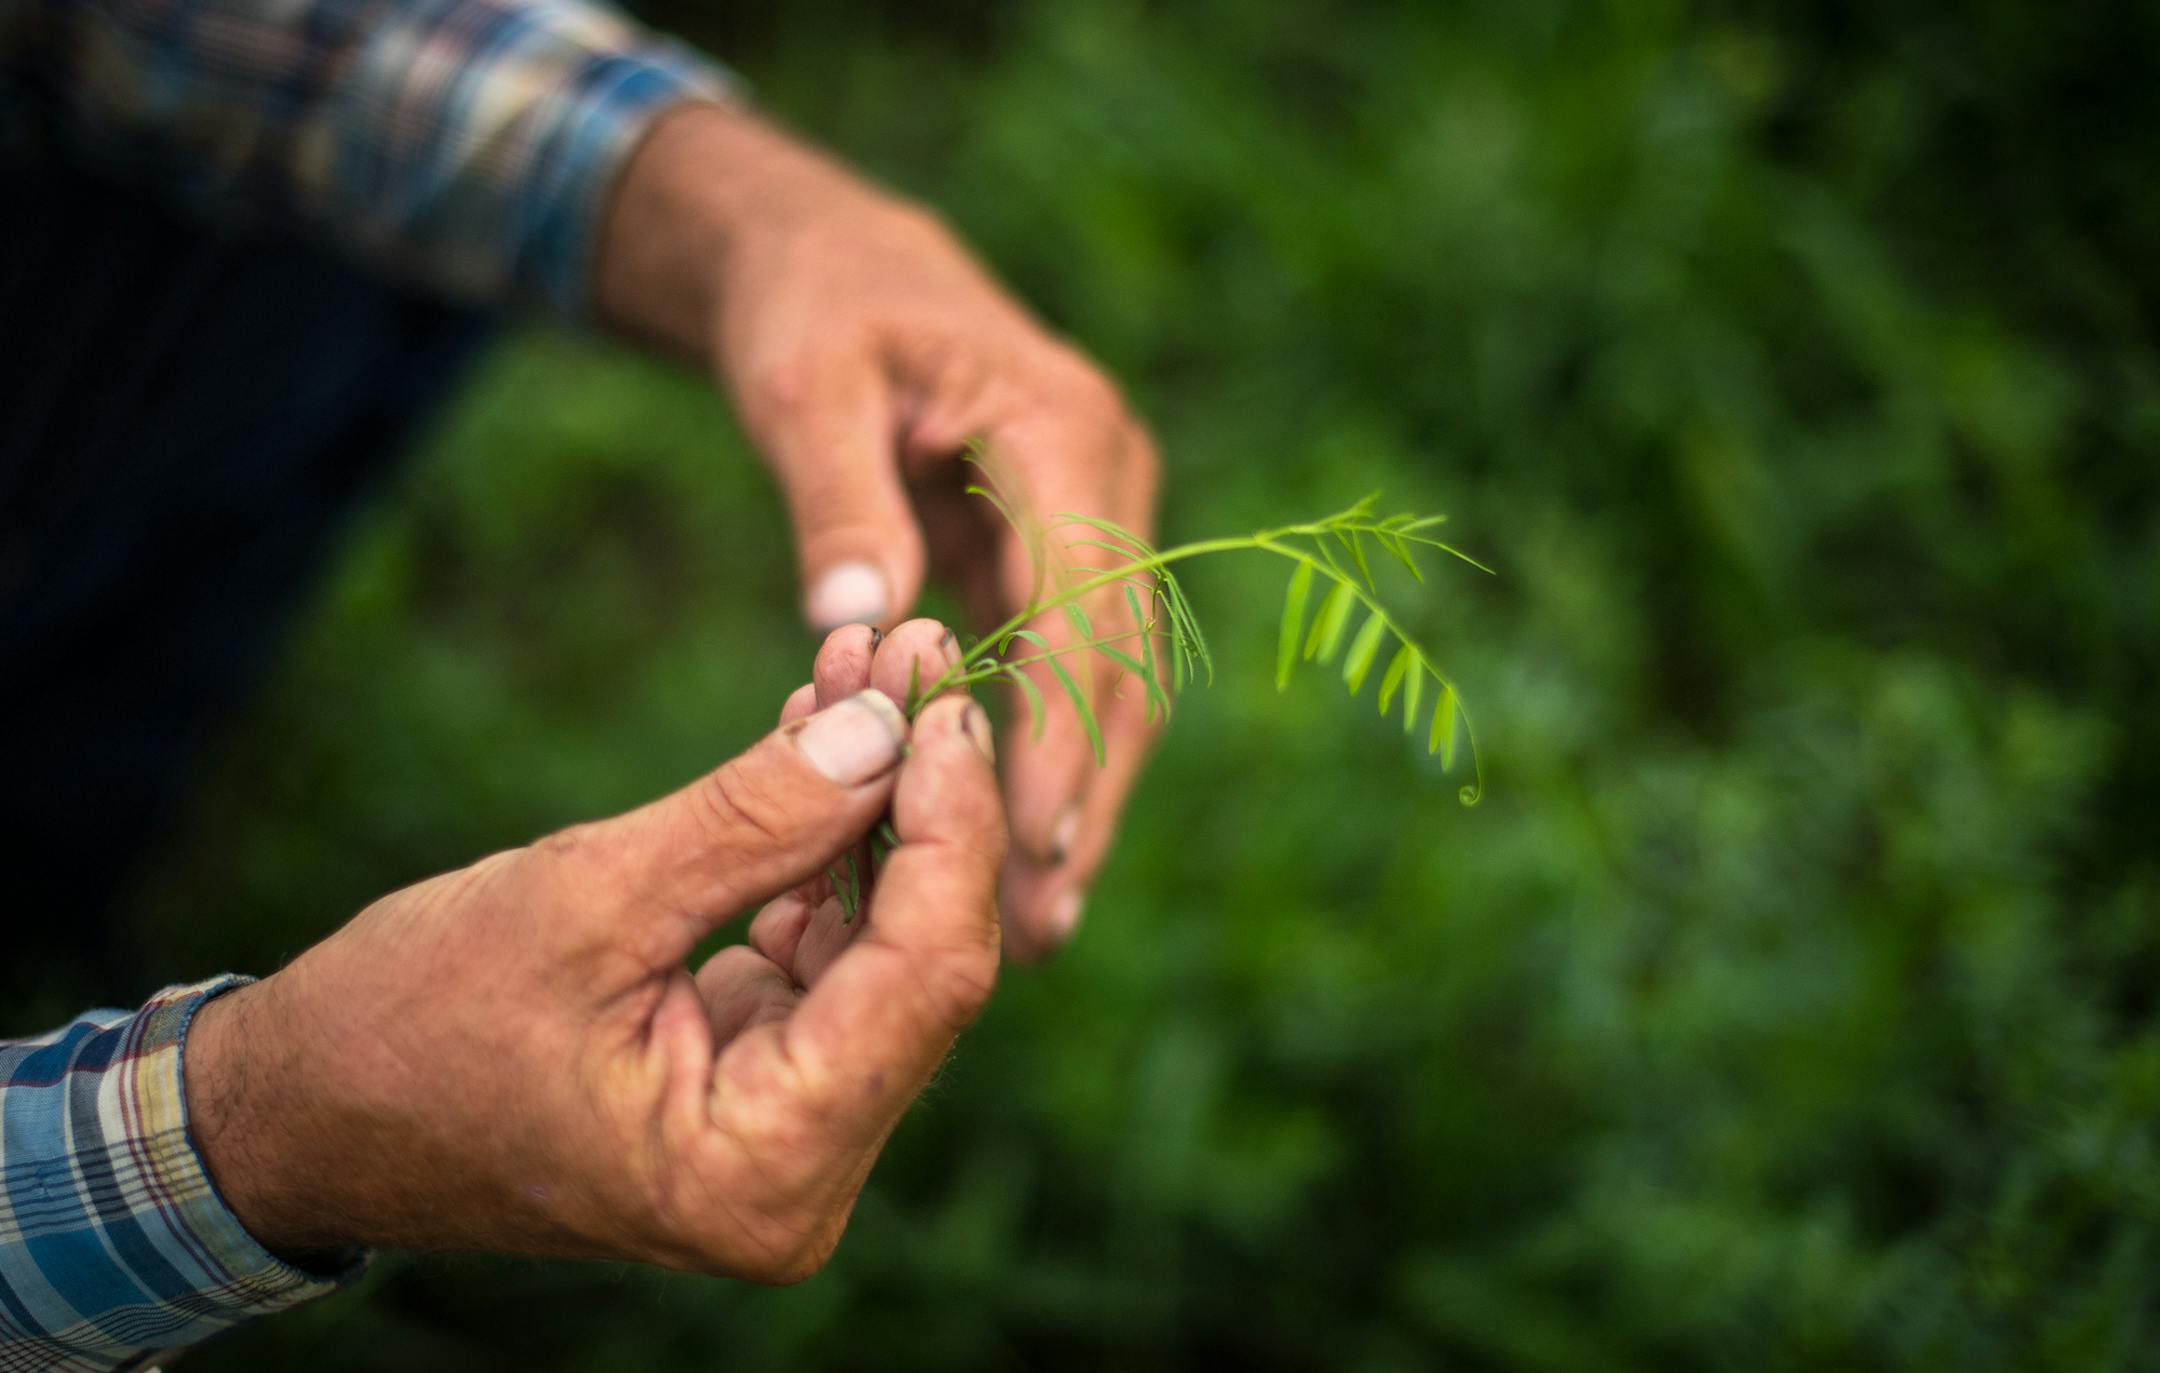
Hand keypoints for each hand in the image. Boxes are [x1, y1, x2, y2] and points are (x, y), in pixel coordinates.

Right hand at [186, 626, 1002, 1278]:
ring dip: (874, 798)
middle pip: (924, 960)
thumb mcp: (586, 899)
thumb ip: (754, 819)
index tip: (943, 692)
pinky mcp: (761, 1076)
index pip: (927, 980)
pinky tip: (818, 733)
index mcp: (762, 1169)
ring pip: (885, 940)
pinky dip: (822, 841)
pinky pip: (829, 945)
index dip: (953, 823)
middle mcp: (799, 1172)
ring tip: (865, 665)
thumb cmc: (409, 1024)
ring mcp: (787, 1130)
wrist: (305, 1107)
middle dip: (921, 795)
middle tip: (914, 653)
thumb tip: (890, 724)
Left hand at [597, 102, 1159, 959]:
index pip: (1085, 604)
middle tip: (1042, 930)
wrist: (847, 266)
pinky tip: (1015, 848)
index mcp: (1063, 428)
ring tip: (1037, 925)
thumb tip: (858, 625)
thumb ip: (833, 496)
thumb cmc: (818, 314)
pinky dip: (1050, 755)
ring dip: (1082, 796)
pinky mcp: (1068, 553)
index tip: (1037, 840)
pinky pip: (1074, 670)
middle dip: (1089, 796)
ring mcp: (1100, 516)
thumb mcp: (802, 386)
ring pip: (1116, 682)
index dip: (1065, 727)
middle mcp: (1110, 475)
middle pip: (1124, 662)